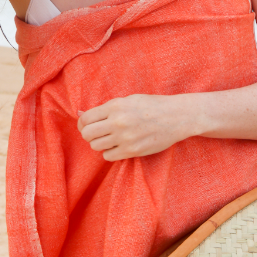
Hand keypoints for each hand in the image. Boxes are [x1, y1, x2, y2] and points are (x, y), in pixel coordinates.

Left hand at [77, 94, 202, 161]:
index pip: (85, 118)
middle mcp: (118, 122)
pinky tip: (118, 146)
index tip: (87, 125)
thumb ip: (105, 108)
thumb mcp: (128, 100)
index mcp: (115, 106)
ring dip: (99, 143)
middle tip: (97, 133)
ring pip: (96, 146)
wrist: (176, 117)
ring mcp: (125, 138)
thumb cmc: (152, 106)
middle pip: (87, 134)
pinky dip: (110, 152)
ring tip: (109, 139)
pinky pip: (108, 156)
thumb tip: (79, 112)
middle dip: (88, 134)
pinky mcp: (132, 150)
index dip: (82, 123)